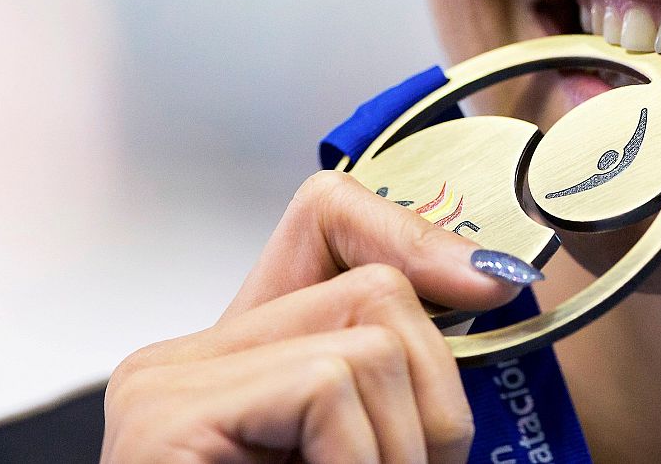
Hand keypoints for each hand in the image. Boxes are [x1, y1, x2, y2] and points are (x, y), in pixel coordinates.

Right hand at [102, 170, 523, 463]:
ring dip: (406, 451)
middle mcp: (187, 358)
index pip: (327, 219)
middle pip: (375, 289)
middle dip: (434, 396)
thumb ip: (400, 392)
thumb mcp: (371, 455)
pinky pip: (330, 386)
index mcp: (237, 362)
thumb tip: (495, 283)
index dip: (415, 236)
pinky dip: (363, 463)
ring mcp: (167, 382)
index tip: (489, 286)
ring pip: (370, 341)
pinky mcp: (166, 413)